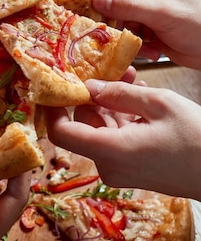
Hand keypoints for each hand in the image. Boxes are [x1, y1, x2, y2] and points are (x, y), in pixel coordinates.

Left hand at [44, 79, 200, 199]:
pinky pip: (116, 139)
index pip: (61, 133)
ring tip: (131, 78)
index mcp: (110, 151)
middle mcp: (109, 166)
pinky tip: (138, 97)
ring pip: (101, 129)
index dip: (53, 108)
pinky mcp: (132, 170)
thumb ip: (118, 93)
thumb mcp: (157, 104)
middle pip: (83, 125)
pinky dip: (122, 118)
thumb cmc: (196, 137)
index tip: (56, 85)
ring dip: (111, 103)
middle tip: (111, 70)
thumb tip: (89, 86)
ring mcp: (121, 170)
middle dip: (93, 95)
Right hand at [89, 0, 200, 67]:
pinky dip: (138, 45)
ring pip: (123, 19)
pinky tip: (152, 51)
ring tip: (135, 44)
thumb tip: (97, 0)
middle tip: (99, 29)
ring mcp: (150, 9)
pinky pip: (133, 34)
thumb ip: (128, 6)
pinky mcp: (151, 28)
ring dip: (127, 35)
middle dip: (112, 16)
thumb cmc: (198, 23)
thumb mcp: (162, 13)